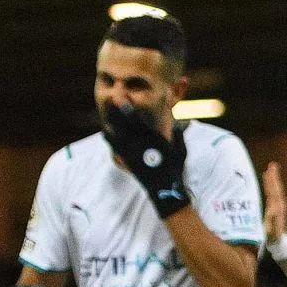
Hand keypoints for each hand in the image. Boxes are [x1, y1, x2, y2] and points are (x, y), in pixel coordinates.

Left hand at [103, 103, 191, 218]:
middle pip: (123, 124)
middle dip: (116, 111)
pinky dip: (109, 138)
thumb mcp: (181, 151)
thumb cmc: (174, 169)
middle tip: (112, 99)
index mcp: (151, 139)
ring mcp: (131, 153)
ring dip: (112, 121)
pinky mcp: (127, 160)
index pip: (136, 120)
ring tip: (108, 110)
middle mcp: (138, 144)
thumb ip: (179, 135)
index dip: (128, 108)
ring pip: (116, 133)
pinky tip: (105, 131)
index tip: (123, 97)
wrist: (164, 189)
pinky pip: (115, 147)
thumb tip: (178, 122)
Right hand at [261, 162, 286, 243]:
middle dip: (274, 176)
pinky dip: (271, 186)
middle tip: (273, 165)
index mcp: (277, 208)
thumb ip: (272, 221)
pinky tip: (268, 182)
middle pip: (276, 188)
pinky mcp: (276, 208)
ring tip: (270, 170)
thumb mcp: (271, 231)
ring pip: (275, 190)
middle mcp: (279, 205)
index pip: (273, 191)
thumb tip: (272, 210)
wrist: (278, 243)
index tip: (270, 171)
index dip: (271, 181)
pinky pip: (273, 194)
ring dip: (273, 179)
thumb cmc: (272, 238)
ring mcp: (278, 206)